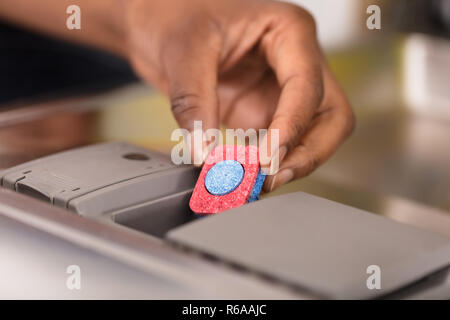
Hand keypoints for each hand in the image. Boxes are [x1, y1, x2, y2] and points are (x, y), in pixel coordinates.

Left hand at [125, 0, 354, 191]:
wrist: (161, 20)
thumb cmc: (178, 14)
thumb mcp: (184, 51)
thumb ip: (194, 102)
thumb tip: (205, 153)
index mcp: (289, 32)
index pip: (307, 86)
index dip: (292, 126)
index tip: (267, 157)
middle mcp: (295, 62)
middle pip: (331, 116)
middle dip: (308, 152)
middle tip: (272, 176)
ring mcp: (281, 91)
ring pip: (313, 135)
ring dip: (292, 162)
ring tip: (258, 182)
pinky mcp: (262, 112)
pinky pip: (279, 144)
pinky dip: (268, 164)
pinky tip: (249, 175)